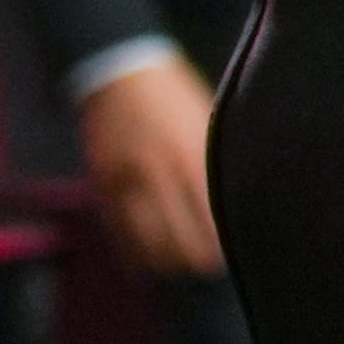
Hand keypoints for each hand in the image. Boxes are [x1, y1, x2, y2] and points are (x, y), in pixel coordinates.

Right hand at [77, 55, 220, 279]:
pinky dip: (136, 256)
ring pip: (148, 247)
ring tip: (184, 271)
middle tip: (212, 270)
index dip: (225, 249)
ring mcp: (127, 182)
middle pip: (181, 243)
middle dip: (199, 263)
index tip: (236, 258)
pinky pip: (119, 235)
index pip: (214, 223)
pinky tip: (151, 264)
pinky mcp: (103, 186)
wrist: (121, 72)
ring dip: (168, 266)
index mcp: (194, 157)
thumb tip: (240, 207)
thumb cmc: (177, 98)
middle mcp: (160, 173)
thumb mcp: (209, 125)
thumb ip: (218, 166)